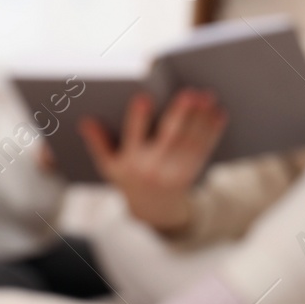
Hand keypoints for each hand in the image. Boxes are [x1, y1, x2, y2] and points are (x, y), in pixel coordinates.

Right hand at [78, 90, 226, 231]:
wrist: (153, 210)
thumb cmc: (128, 178)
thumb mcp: (108, 166)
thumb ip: (98, 142)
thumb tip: (85, 120)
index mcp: (129, 162)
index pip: (133, 136)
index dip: (138, 118)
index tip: (144, 97)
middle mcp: (151, 168)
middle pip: (169, 138)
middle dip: (180, 114)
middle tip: (190, 92)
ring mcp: (173, 173)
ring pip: (190, 142)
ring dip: (201, 118)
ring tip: (207, 96)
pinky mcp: (191, 173)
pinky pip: (203, 150)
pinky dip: (213, 132)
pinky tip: (219, 114)